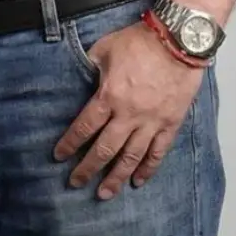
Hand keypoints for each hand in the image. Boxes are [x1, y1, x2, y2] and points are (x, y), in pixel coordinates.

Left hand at [54, 19, 204, 199]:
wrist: (176, 42)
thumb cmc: (138, 42)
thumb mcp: (104, 49)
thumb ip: (91, 66)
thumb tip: (82, 76)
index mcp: (109, 96)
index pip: (84, 127)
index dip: (70, 144)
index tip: (59, 156)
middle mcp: (128, 115)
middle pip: (105, 149)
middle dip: (88, 169)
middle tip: (75, 183)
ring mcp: (151, 122)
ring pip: (131, 157)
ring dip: (116, 177)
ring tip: (104, 194)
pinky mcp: (170, 124)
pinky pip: (158, 152)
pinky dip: (148, 169)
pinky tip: (139, 181)